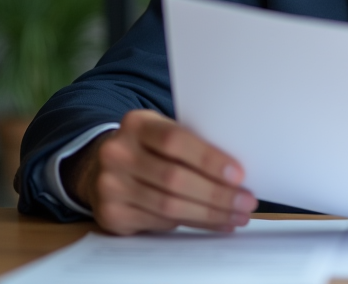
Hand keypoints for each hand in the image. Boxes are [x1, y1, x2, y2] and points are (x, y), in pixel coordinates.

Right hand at [64, 109, 257, 234]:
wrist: (101, 166)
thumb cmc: (149, 148)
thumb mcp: (163, 132)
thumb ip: (191, 143)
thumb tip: (237, 172)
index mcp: (136, 124)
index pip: (175, 141)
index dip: (208, 159)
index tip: (238, 175)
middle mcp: (118, 152)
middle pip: (174, 178)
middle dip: (216, 194)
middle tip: (246, 202)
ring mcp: (110, 185)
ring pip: (168, 205)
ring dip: (209, 214)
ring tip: (236, 216)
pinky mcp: (110, 213)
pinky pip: (159, 222)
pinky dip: (192, 223)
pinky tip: (215, 222)